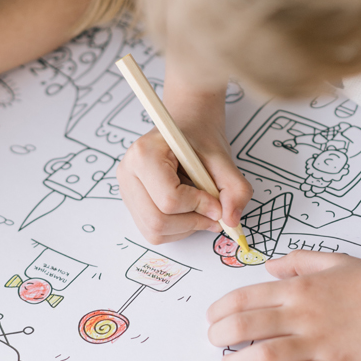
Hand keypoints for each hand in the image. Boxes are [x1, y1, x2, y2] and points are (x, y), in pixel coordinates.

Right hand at [118, 125, 252, 243]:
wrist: (187, 128)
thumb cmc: (199, 138)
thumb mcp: (222, 157)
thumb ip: (234, 187)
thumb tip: (231, 220)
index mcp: (145, 154)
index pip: (169, 198)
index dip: (198, 206)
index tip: (217, 203)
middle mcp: (128, 173)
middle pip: (157, 221)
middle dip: (192, 223)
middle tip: (214, 214)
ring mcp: (126, 191)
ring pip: (154, 231)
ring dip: (186, 228)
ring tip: (201, 209)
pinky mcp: (132, 205)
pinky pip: (153, 232)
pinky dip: (177, 229)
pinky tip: (188, 210)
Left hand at [207, 250, 360, 360]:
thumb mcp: (333, 260)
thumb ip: (298, 262)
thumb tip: (270, 268)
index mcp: (298, 288)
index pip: (242, 298)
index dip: (219, 311)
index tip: (212, 319)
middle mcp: (301, 315)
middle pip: (242, 327)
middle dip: (219, 336)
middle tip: (216, 343)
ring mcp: (318, 343)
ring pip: (261, 356)